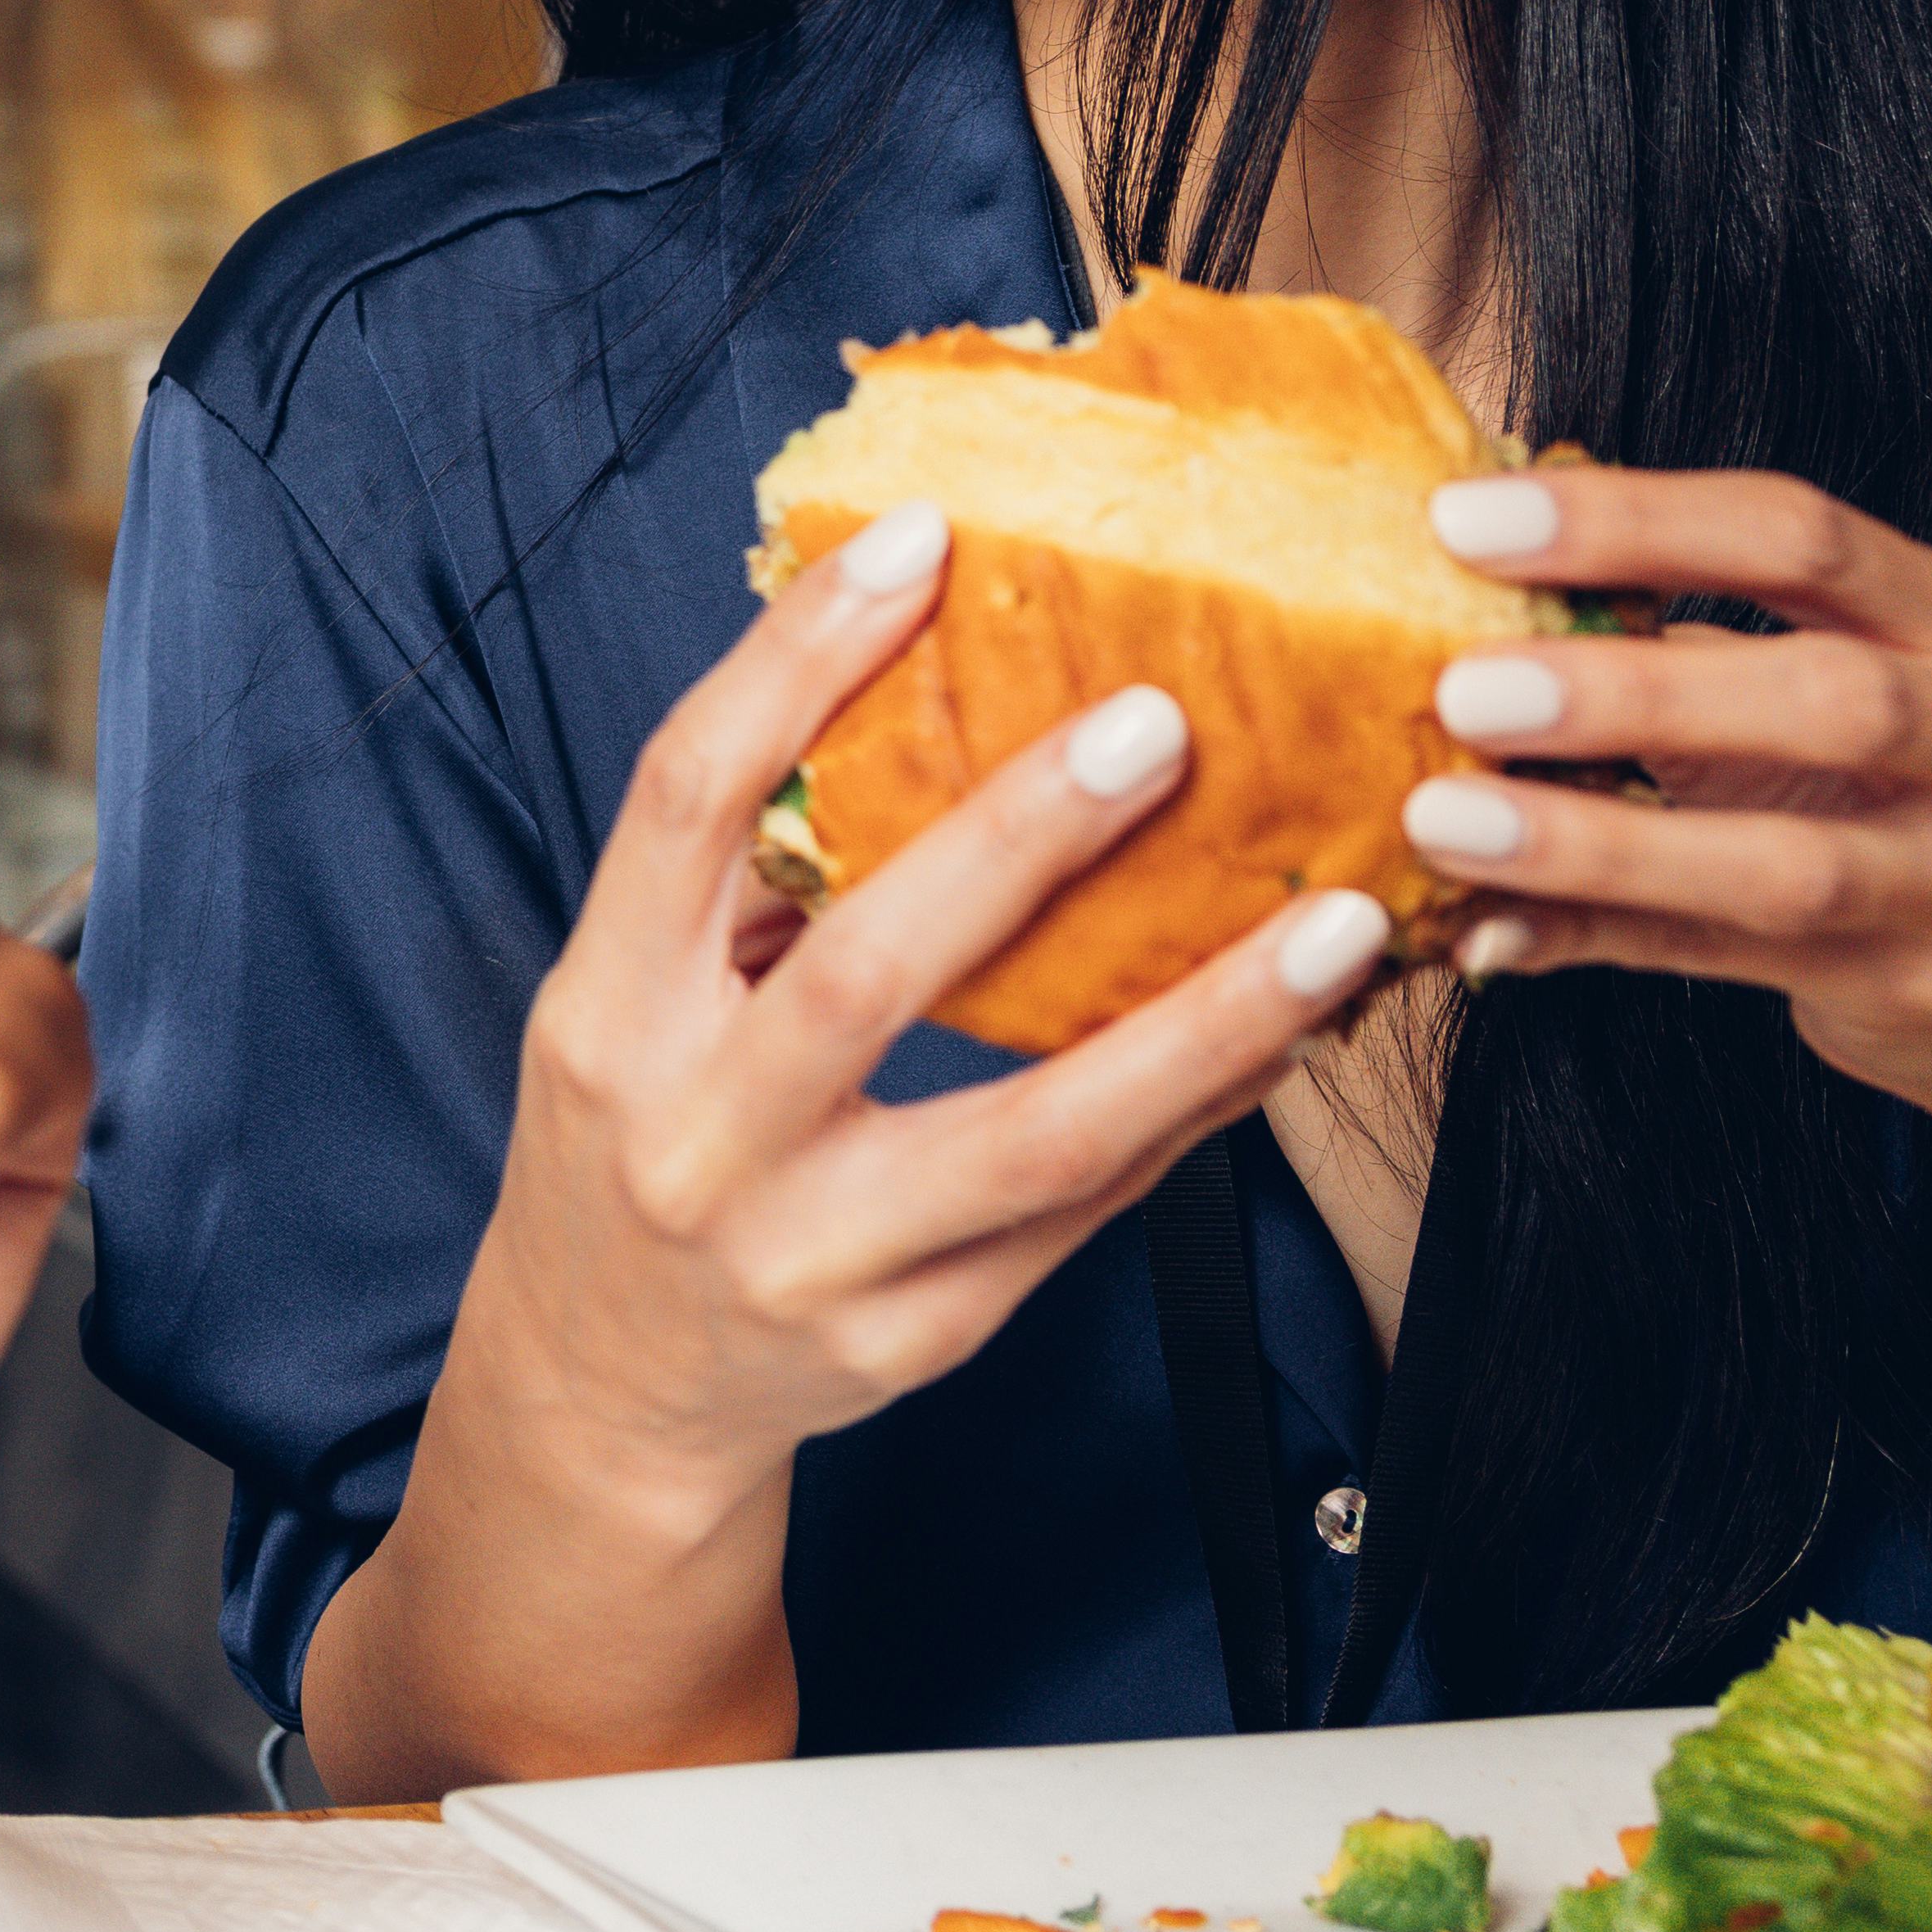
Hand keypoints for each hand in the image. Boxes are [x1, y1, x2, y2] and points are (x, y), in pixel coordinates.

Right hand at [449, 505, 1392, 1522]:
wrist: (599, 1391)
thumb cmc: (633, 1142)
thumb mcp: (629, 999)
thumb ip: (741, 875)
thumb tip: (904, 680)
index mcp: (605, 1010)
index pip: (686, 799)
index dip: (795, 660)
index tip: (923, 540)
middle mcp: (693, 1137)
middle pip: (866, 971)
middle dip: (1019, 838)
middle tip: (1162, 719)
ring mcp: (807, 1256)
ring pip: (1032, 1136)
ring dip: (1199, 1023)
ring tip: (1332, 926)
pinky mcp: (913, 1340)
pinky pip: (1081, 1219)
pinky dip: (1193, 1119)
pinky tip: (1285, 1040)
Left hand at [1404, 465, 1931, 1110]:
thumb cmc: (1895, 781)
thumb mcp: (1840, 672)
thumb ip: (1684, 627)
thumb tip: (1443, 573)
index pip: (1801, 534)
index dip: (1634, 517)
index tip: (1464, 520)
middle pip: (1832, 696)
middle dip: (1633, 690)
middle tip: (1464, 688)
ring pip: (1787, 864)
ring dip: (1595, 842)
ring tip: (1445, 820)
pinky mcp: (1918, 987)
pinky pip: (1726, 962)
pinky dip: (1592, 936)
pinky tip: (1484, 925)